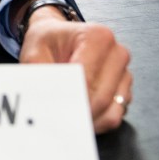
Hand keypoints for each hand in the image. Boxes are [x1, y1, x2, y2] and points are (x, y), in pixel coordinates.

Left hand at [19, 7, 132, 133]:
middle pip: (100, 98)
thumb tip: (45, 99)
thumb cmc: (47, 42)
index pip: (87, 80)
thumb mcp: (34, 52)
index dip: (69, 99)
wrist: (57, 38)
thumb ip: (40, 74)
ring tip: (64, 116)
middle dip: (76, 113)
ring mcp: (123, 73)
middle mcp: (117, 54)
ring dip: (86, 120)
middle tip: (55, 118)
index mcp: (98, 37)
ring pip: (110, 111)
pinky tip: (77, 115)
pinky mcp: (123, 90)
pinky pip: (114, 115)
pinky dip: (95, 122)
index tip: (53, 110)